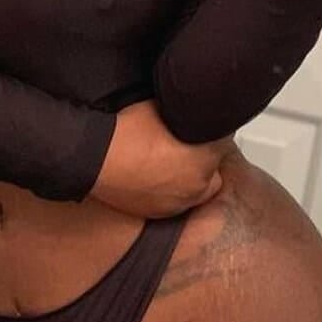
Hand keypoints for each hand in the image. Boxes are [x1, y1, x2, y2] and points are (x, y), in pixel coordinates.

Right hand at [89, 99, 237, 218]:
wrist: (98, 158)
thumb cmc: (129, 129)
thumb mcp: (163, 106)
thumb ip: (185, 111)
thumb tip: (191, 106)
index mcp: (206, 155)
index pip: (223, 141)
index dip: (211, 132)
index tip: (201, 127)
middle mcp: (200, 183)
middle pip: (213, 168)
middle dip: (204, 157)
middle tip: (187, 145)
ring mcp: (181, 202)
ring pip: (199, 190)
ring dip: (192, 177)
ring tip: (172, 163)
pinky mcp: (162, 214)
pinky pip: (178, 202)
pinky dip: (174, 192)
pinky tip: (160, 178)